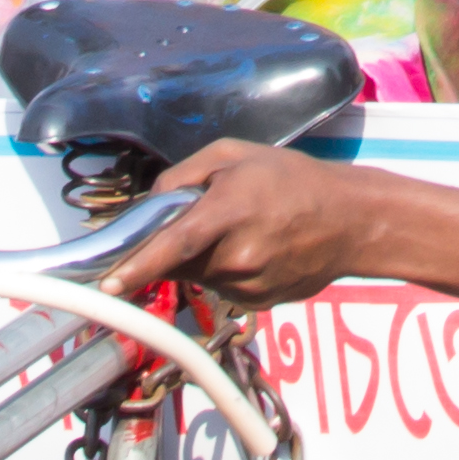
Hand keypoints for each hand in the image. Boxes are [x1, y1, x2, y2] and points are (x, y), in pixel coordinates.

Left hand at [107, 136, 392, 308]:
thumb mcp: (236, 155)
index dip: (137, 267)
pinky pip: (222, 288)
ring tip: (242, 228)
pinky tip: (257, 248)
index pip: (175, 245)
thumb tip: (150, 206)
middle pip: (179, 262)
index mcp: (230, 211)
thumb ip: (185, 176)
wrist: (350, 221)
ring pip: (200, 276)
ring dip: (203, 256)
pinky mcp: (257, 304)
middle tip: (206, 218)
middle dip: (174, 246)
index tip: (108, 286)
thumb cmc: (291, 178)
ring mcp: (248, 286)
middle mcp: (237, 256)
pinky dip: (226, 270)